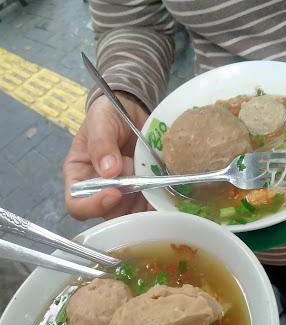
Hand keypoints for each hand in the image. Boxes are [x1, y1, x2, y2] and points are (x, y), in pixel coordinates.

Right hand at [64, 92, 149, 219]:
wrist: (132, 109)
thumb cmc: (107, 114)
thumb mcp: (100, 121)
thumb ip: (101, 143)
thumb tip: (109, 171)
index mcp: (79, 176)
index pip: (77, 204)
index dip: (93, 205)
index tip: (114, 192)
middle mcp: (99, 191)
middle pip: (108, 214)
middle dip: (126, 204)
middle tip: (141, 183)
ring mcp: (123, 194)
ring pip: (132, 215)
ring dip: (146, 208)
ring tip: (159, 190)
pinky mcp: (143, 192)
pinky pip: (150, 207)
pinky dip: (159, 205)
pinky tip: (169, 196)